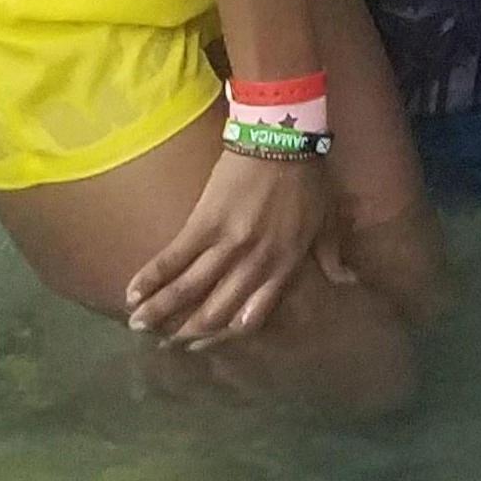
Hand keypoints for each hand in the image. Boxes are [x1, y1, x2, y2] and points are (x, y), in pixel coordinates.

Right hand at [124, 143, 342, 347]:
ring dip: (161, 312)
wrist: (283, 134)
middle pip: (215, 310)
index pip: (251, 315)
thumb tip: (347, 281)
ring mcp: (229, 244)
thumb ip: (331, 255)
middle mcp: (255, 263)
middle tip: (165, 342)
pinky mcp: (205, 222)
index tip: (203, 345)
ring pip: (189, 290)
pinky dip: (152, 278)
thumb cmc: (308, 176)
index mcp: (284, 264)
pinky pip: (174, 258)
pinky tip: (133, 294)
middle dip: (188, 331)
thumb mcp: (326, 219)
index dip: (224, 334)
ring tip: (138, 327)